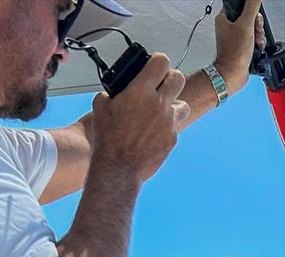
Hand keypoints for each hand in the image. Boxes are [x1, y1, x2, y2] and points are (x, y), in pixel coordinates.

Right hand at [90, 53, 190, 182]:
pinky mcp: (173, 138)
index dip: (158, 61)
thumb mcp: (100, 108)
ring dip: (174, 103)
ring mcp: (169, 121)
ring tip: (161, 110)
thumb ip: (110, 93)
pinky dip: (168, 125)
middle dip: (171, 78)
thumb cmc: (107, 139)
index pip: (161, 62)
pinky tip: (156, 130)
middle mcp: (159, 104)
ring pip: (184, 104)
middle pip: (179, 78)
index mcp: (140, 91)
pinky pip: (176, 125)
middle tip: (162, 84)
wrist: (119, 167)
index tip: (155, 65)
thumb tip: (115, 92)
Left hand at [213, 0, 265, 94]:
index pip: (241, 5)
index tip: (253, 17)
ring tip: (256, 42)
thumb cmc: (233, 53)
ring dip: (259, 35)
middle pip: (250, 17)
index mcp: (224, 18)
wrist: (233, 74)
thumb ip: (252, 7)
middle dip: (257, 26)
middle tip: (255, 31)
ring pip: (253, 29)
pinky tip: (257, 48)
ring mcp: (235, 37)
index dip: (251, 10)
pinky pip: (254, 39)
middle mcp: (229, 27)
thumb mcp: (245, 25)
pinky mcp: (241, 46)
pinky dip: (258, 43)